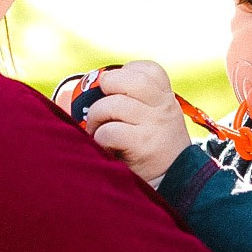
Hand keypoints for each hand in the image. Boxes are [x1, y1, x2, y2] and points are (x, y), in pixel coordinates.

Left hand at [59, 61, 189, 183]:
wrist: (174, 182)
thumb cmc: (153, 148)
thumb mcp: (156, 119)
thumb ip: (136, 101)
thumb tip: (77, 93)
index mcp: (166, 98)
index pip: (148, 69)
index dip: (126, 73)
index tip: (118, 90)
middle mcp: (163, 107)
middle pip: (127, 79)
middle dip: (106, 88)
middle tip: (102, 106)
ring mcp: (154, 125)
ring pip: (111, 105)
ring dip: (96, 119)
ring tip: (98, 131)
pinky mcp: (143, 145)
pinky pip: (109, 131)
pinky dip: (99, 138)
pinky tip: (105, 146)